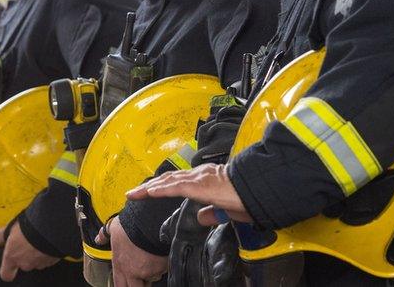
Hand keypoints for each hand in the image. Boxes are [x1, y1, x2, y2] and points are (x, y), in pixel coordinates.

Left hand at [0, 221, 58, 280]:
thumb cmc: (30, 228)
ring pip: (36, 261)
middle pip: (23, 264)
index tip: (8, 265)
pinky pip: (48, 258)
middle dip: (24, 254)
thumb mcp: (11, 229)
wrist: (51, 227)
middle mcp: (25, 264)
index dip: (7, 271)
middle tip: (25, 241)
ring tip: (37, 238)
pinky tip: (46, 240)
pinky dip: (47, 251)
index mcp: (12, 257)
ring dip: (36, 252)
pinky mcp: (52, 260)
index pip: (6, 275)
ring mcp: (39, 263)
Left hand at [94, 217, 166, 286]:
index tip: (127, 284)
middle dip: (140, 283)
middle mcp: (133, 272)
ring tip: (150, 257)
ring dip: (151, 273)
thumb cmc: (130, 223)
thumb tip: (98, 238)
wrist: (148, 220)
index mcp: (120, 264)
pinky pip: (162, 270)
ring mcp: (148, 272)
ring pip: (151, 278)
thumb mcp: (112, 227)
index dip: (123, 286)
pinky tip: (158, 252)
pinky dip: (161, 264)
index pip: (119, 286)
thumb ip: (105, 235)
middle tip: (141, 276)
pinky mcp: (161, 268)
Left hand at [126, 164, 252, 224]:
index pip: (178, 181)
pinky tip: (149, 193)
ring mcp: (199, 178)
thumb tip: (203, 217)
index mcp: (206, 179)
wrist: (259, 188)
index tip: (148, 190)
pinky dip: (161, 190)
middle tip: (133, 193)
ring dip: (148, 188)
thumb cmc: (249, 198)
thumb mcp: (229, 210)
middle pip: (168, 179)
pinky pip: (176, 187)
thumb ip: (214, 212)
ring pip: (168, 181)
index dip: (162, 185)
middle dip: (149, 186)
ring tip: (134, 194)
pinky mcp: (200, 185)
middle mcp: (200, 175)